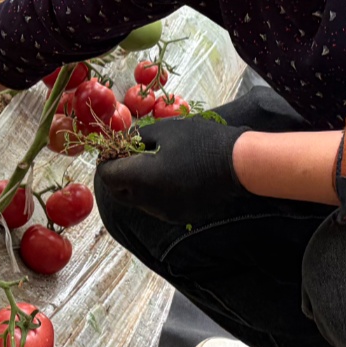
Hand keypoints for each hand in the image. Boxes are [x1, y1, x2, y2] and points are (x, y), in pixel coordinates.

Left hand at [95, 115, 247, 224]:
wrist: (238, 164)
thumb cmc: (200, 141)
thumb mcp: (164, 130)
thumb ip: (137, 137)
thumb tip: (122, 142)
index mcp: (141, 178)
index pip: (107, 175)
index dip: (107, 161)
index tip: (116, 149)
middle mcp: (148, 202)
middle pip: (119, 192)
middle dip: (118, 175)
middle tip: (130, 156)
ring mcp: (164, 212)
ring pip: (137, 201)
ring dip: (136, 185)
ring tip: (152, 164)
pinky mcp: (179, 216)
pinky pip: (156, 206)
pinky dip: (154, 193)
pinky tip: (170, 176)